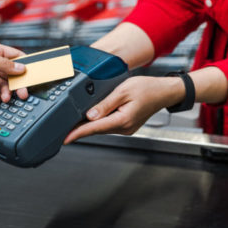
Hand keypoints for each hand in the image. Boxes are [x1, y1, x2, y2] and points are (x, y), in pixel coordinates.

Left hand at [0, 40, 28, 101]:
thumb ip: (2, 64)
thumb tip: (20, 68)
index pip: (16, 57)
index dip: (26, 65)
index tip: (34, 75)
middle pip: (12, 74)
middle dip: (18, 84)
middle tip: (22, 93)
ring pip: (5, 86)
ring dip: (7, 92)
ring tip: (5, 97)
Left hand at [63, 76, 184, 143]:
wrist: (163, 92)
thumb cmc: (147, 88)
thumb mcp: (123, 91)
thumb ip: (105, 104)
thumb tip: (90, 115)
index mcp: (123, 119)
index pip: (95, 128)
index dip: (78, 133)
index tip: (66, 138)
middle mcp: (124, 128)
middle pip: (97, 130)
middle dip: (80, 129)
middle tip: (64, 128)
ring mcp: (126, 128)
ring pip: (102, 128)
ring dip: (89, 126)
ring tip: (74, 122)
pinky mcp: (126, 126)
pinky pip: (108, 126)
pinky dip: (99, 123)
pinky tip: (92, 119)